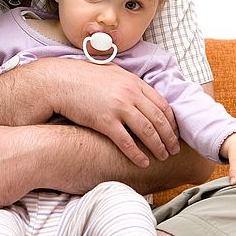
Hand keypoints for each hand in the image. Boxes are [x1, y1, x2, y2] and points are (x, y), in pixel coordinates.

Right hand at [42, 58, 178, 167]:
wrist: (61, 81)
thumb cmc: (84, 77)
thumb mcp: (112, 73)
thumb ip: (130, 84)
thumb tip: (141, 94)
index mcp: (134, 82)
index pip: (162, 104)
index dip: (172, 121)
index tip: (175, 133)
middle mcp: (130, 94)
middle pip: (158, 119)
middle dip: (169, 137)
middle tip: (174, 149)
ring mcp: (118, 108)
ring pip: (147, 131)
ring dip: (158, 146)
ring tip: (163, 157)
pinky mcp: (104, 121)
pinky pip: (126, 141)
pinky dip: (137, 154)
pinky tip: (143, 162)